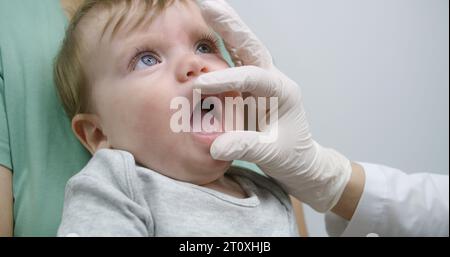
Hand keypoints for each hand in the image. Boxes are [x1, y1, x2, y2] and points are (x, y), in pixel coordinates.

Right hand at [195, 0, 352, 211]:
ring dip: (224, 27)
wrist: (301, 162)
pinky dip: (220, 44)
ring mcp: (262, 81)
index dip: (225, 79)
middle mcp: (273, 80)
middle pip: (250, 46)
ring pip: (242, 47)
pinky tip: (207, 31)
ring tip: (205, 5)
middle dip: (229, 25)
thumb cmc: (292, 158)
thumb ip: (246, 147)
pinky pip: (234, 61)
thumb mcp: (271, 155)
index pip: (252, 78)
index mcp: (283, 93)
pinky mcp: (251, 88)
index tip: (200, 86)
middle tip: (206, 3)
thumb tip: (216, 145)